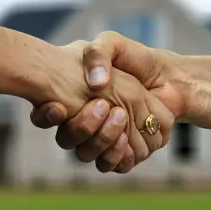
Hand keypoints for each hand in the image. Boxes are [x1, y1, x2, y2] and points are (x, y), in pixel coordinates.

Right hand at [37, 39, 174, 170]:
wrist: (166, 75)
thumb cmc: (133, 58)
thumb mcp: (111, 44)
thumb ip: (97, 53)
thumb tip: (95, 84)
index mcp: (72, 98)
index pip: (44, 116)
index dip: (46, 115)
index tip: (59, 107)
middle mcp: (83, 122)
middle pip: (67, 140)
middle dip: (82, 127)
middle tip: (103, 105)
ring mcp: (101, 138)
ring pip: (87, 154)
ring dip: (101, 139)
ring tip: (120, 116)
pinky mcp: (123, 151)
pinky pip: (112, 164)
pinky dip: (117, 154)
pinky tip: (125, 136)